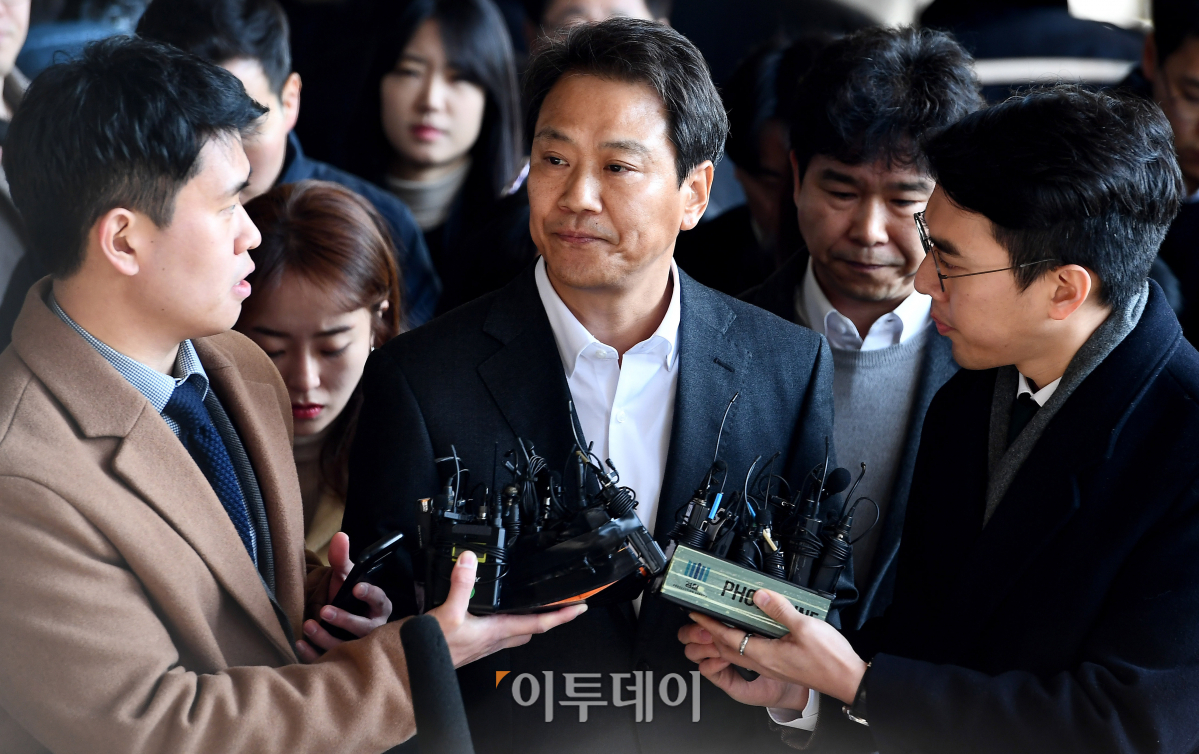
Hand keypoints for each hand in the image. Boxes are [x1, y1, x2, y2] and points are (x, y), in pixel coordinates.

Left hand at [296, 532, 392, 661]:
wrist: (340, 617)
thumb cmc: (349, 596)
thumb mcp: (346, 577)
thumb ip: (342, 558)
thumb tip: (340, 536)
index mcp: (379, 606)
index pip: (380, 600)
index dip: (370, 594)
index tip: (357, 588)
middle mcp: (372, 628)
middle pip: (363, 628)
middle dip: (345, 620)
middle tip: (325, 610)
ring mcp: (358, 645)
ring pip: (346, 646)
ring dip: (326, 636)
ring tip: (308, 625)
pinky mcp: (342, 657)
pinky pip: (329, 659)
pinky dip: (313, 653)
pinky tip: (300, 643)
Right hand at [429, 550, 586, 666]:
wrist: (410, 671)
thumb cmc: (431, 651)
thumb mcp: (448, 613)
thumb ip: (462, 585)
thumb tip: (471, 561)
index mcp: (496, 631)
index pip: (540, 623)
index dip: (563, 615)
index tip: (581, 607)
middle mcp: (494, 640)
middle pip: (531, 629)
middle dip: (548, 618)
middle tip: (561, 605)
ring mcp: (483, 644)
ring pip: (514, 632)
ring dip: (527, 620)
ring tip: (534, 604)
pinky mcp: (471, 644)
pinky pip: (496, 632)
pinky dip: (503, 620)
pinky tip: (494, 611)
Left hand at [685, 588, 867, 703]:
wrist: (848, 679)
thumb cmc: (829, 659)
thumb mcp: (804, 627)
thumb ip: (779, 610)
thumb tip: (759, 596)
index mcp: (765, 654)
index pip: (728, 638)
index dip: (710, 625)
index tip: (697, 614)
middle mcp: (764, 663)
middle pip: (729, 647)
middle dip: (711, 633)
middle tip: (701, 617)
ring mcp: (772, 666)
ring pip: (740, 651)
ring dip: (726, 637)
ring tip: (720, 621)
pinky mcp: (781, 665)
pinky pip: (754, 653)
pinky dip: (743, 641)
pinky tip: (749, 631)